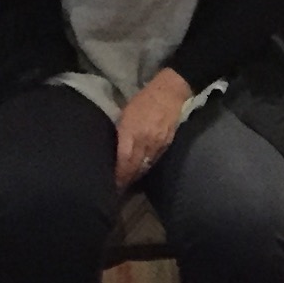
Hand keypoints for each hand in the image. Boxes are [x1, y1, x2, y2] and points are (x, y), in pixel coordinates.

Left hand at [111, 70, 188, 188]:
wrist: (170, 93)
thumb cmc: (144, 100)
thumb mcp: (126, 113)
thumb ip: (121, 132)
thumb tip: (115, 148)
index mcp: (132, 131)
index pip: (124, 159)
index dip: (118, 174)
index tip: (112, 182)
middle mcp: (145, 141)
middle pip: (134, 167)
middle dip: (125, 179)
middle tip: (117, 189)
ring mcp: (157, 144)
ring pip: (144, 166)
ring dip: (135, 176)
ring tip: (127, 183)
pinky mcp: (166, 145)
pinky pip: (153, 161)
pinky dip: (145, 168)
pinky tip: (140, 171)